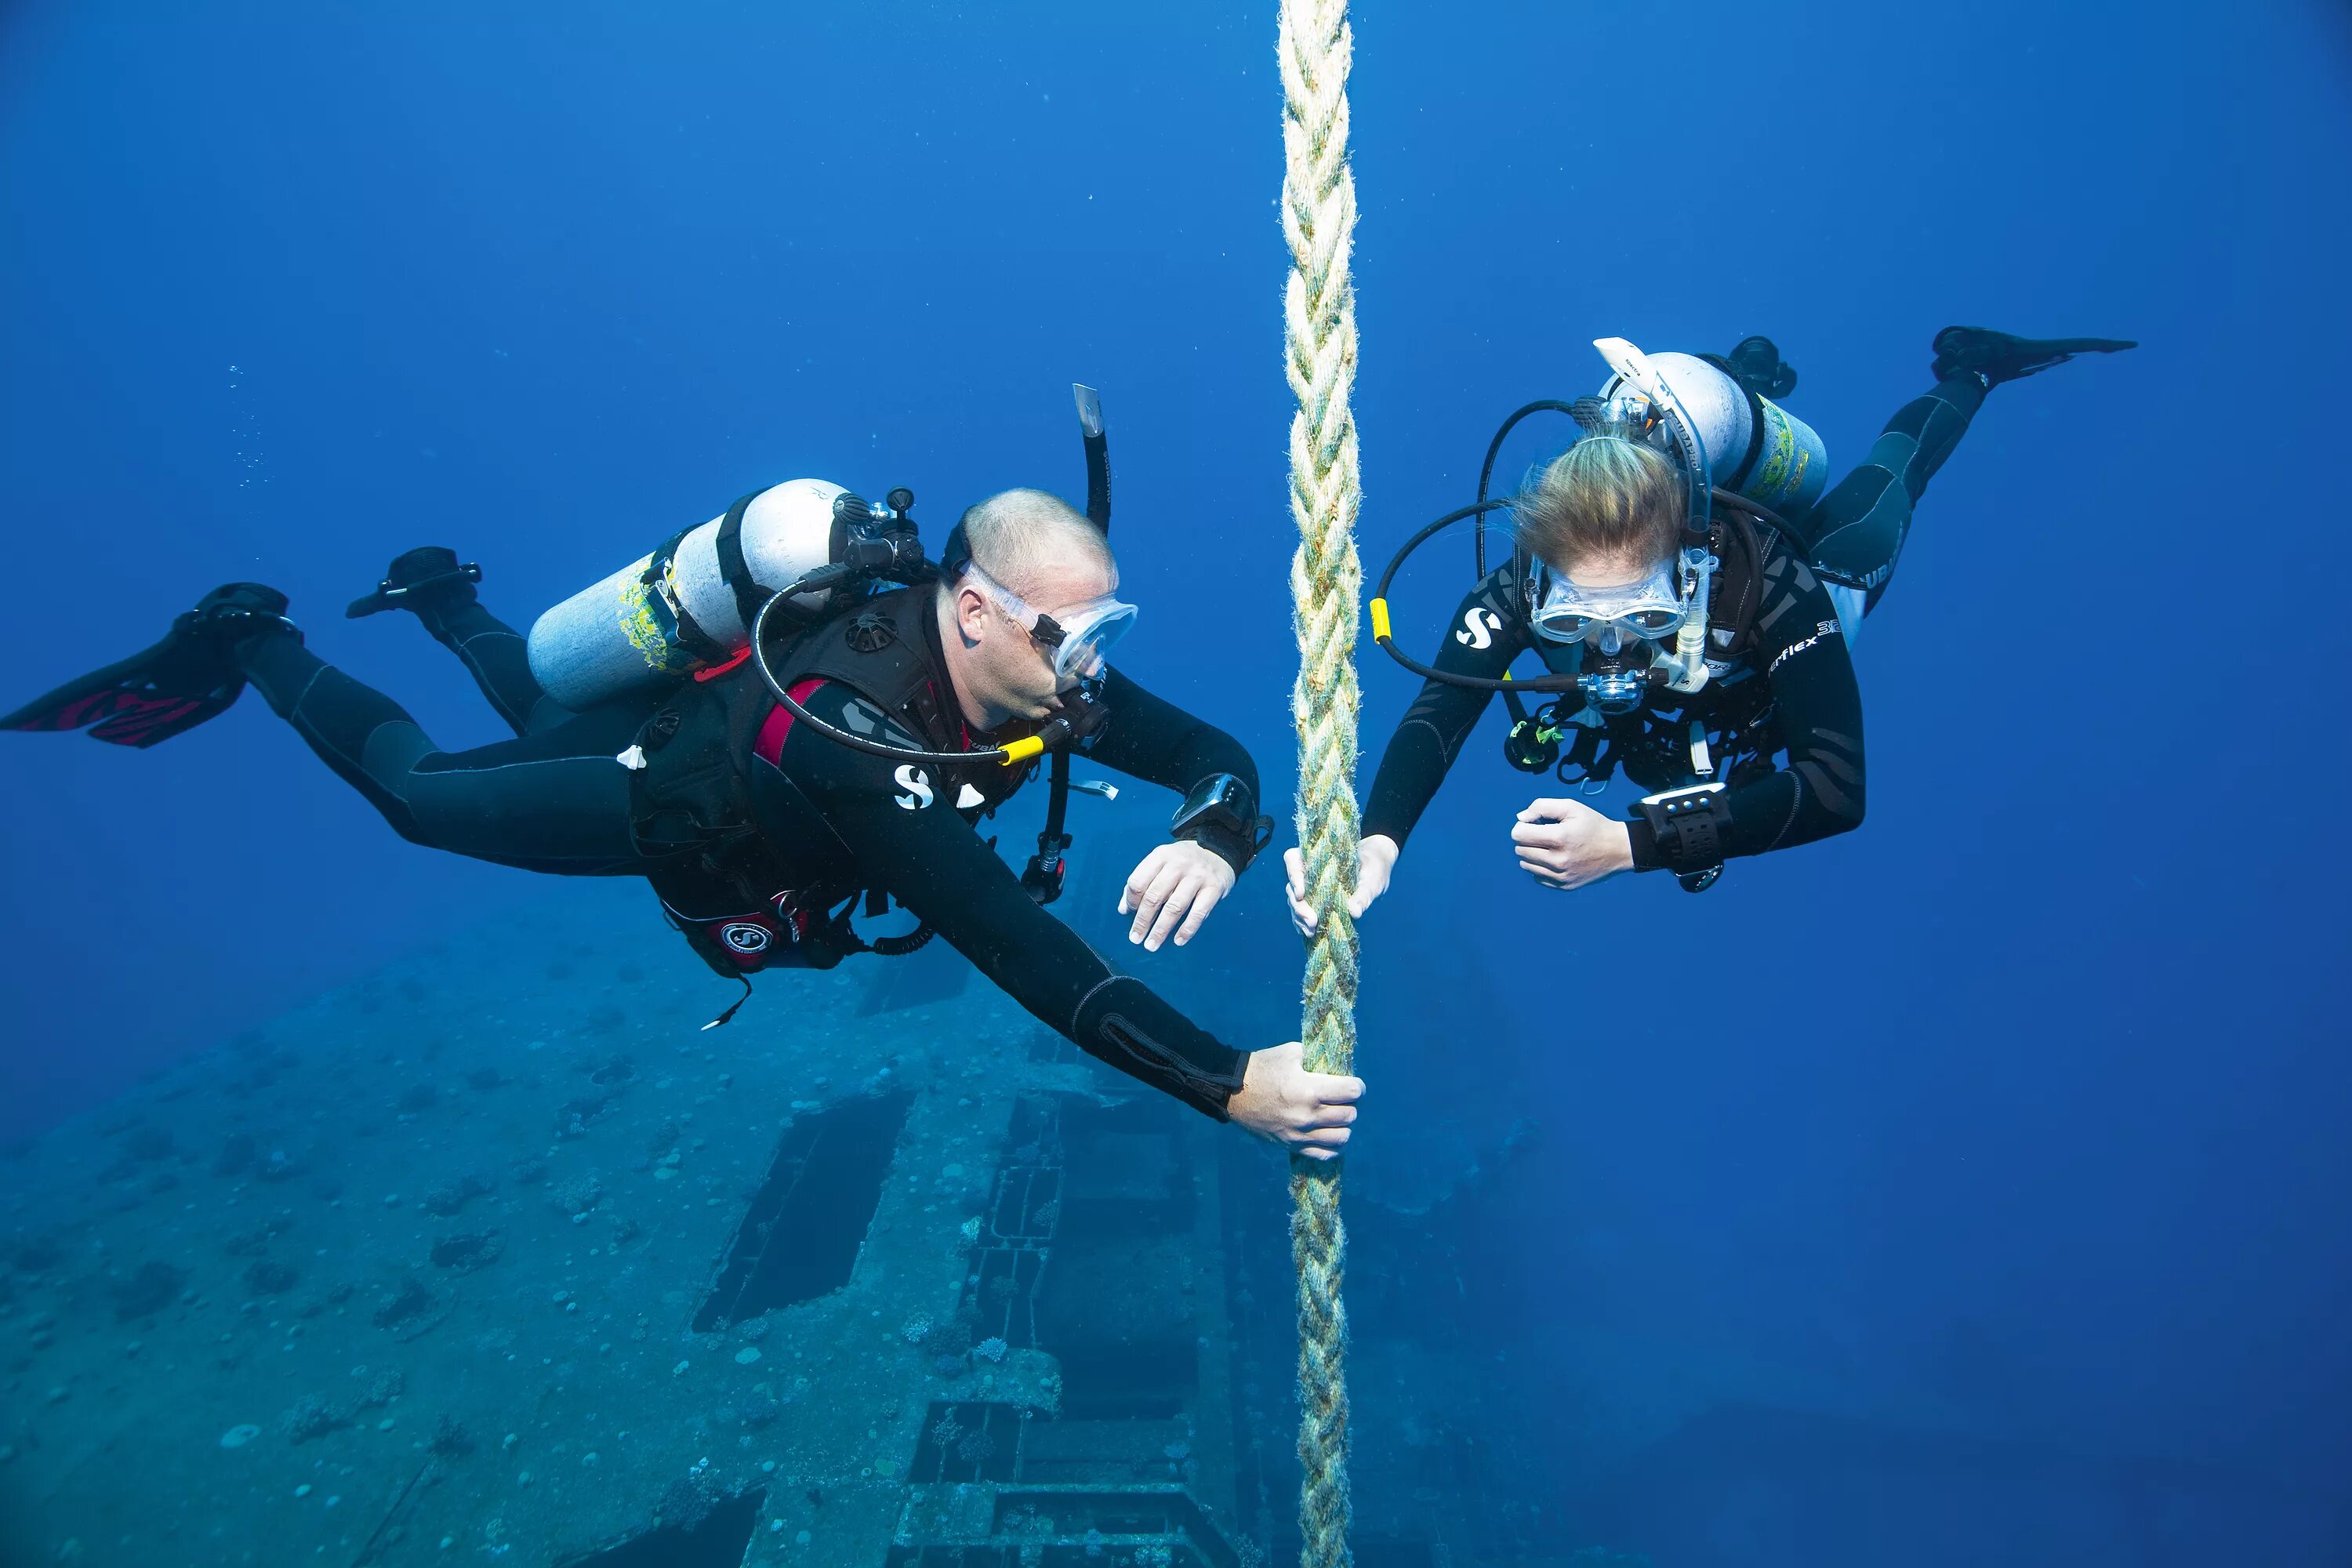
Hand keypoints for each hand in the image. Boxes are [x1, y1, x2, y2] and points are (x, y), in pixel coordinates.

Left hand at [1118, 840, 1237, 950]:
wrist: (1219, 849)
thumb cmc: (1183, 861)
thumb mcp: (1161, 862)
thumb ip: (1142, 882)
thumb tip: (1124, 909)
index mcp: (1161, 856)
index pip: (1138, 881)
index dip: (1131, 900)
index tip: (1129, 914)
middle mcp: (1178, 864)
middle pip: (1154, 896)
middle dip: (1142, 921)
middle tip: (1136, 938)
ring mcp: (1197, 876)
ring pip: (1174, 907)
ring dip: (1161, 929)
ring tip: (1152, 944)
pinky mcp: (1214, 888)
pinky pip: (1198, 913)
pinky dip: (1187, 929)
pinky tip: (1178, 940)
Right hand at [1226, 1041, 1362, 1161]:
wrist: (1233, 1092)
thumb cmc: (1263, 1067)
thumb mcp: (1291, 1052)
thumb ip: (1317, 1057)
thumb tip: (1338, 1065)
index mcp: (1309, 1089)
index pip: (1352, 1092)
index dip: (1357, 1086)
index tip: (1352, 1084)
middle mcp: (1307, 1115)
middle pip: (1350, 1115)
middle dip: (1350, 1104)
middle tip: (1340, 1098)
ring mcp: (1300, 1134)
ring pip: (1342, 1137)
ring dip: (1343, 1125)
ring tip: (1335, 1116)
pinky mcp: (1292, 1146)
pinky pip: (1325, 1154)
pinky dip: (1334, 1146)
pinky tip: (1330, 1134)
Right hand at [1283, 834, 1398, 936]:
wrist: (1377, 868)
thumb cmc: (1374, 867)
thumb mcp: (1373, 879)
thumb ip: (1364, 894)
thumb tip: (1354, 913)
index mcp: (1318, 856)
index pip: (1293, 859)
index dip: (1293, 875)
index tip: (1302, 894)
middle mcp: (1309, 870)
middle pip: (1292, 886)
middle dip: (1299, 906)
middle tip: (1313, 921)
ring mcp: (1311, 886)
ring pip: (1295, 901)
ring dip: (1300, 917)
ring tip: (1312, 932)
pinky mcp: (1316, 900)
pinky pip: (1302, 911)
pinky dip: (1303, 922)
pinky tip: (1309, 933)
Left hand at [1511, 797, 1633, 890]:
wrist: (1617, 849)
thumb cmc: (1592, 825)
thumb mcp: (1570, 806)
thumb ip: (1541, 807)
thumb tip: (1519, 818)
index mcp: (1559, 838)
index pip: (1518, 834)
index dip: (1522, 826)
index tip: (1535, 823)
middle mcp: (1558, 860)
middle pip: (1520, 850)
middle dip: (1527, 839)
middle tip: (1544, 834)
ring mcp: (1561, 876)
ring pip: (1526, 865)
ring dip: (1532, 853)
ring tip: (1549, 846)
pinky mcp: (1564, 886)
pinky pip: (1537, 877)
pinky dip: (1541, 867)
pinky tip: (1554, 859)